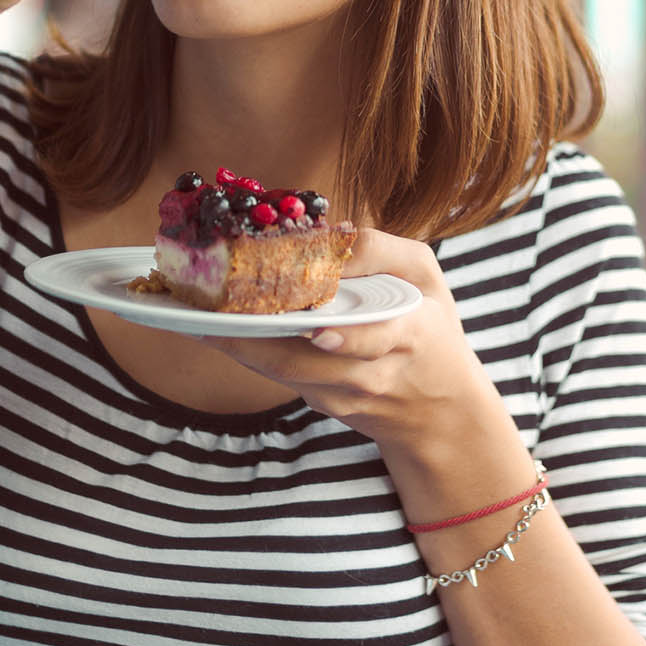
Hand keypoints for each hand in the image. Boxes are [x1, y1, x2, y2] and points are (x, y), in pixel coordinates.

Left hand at [201, 228, 498, 458]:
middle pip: (309, 364)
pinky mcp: (328, 407)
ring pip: (287, 374)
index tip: (315, 329)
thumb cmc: (432, 328)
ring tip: (204, 322)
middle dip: (258, 341)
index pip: (374, 340)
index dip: (346, 339)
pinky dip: (252, 356)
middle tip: (216, 316)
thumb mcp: (425, 276)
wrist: (441, 411)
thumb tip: (328, 233)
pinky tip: (221, 333)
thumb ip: (380, 250)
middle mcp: (374, 374)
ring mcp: (347, 398)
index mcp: (407, 334)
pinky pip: (284, 379)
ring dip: (243, 349)